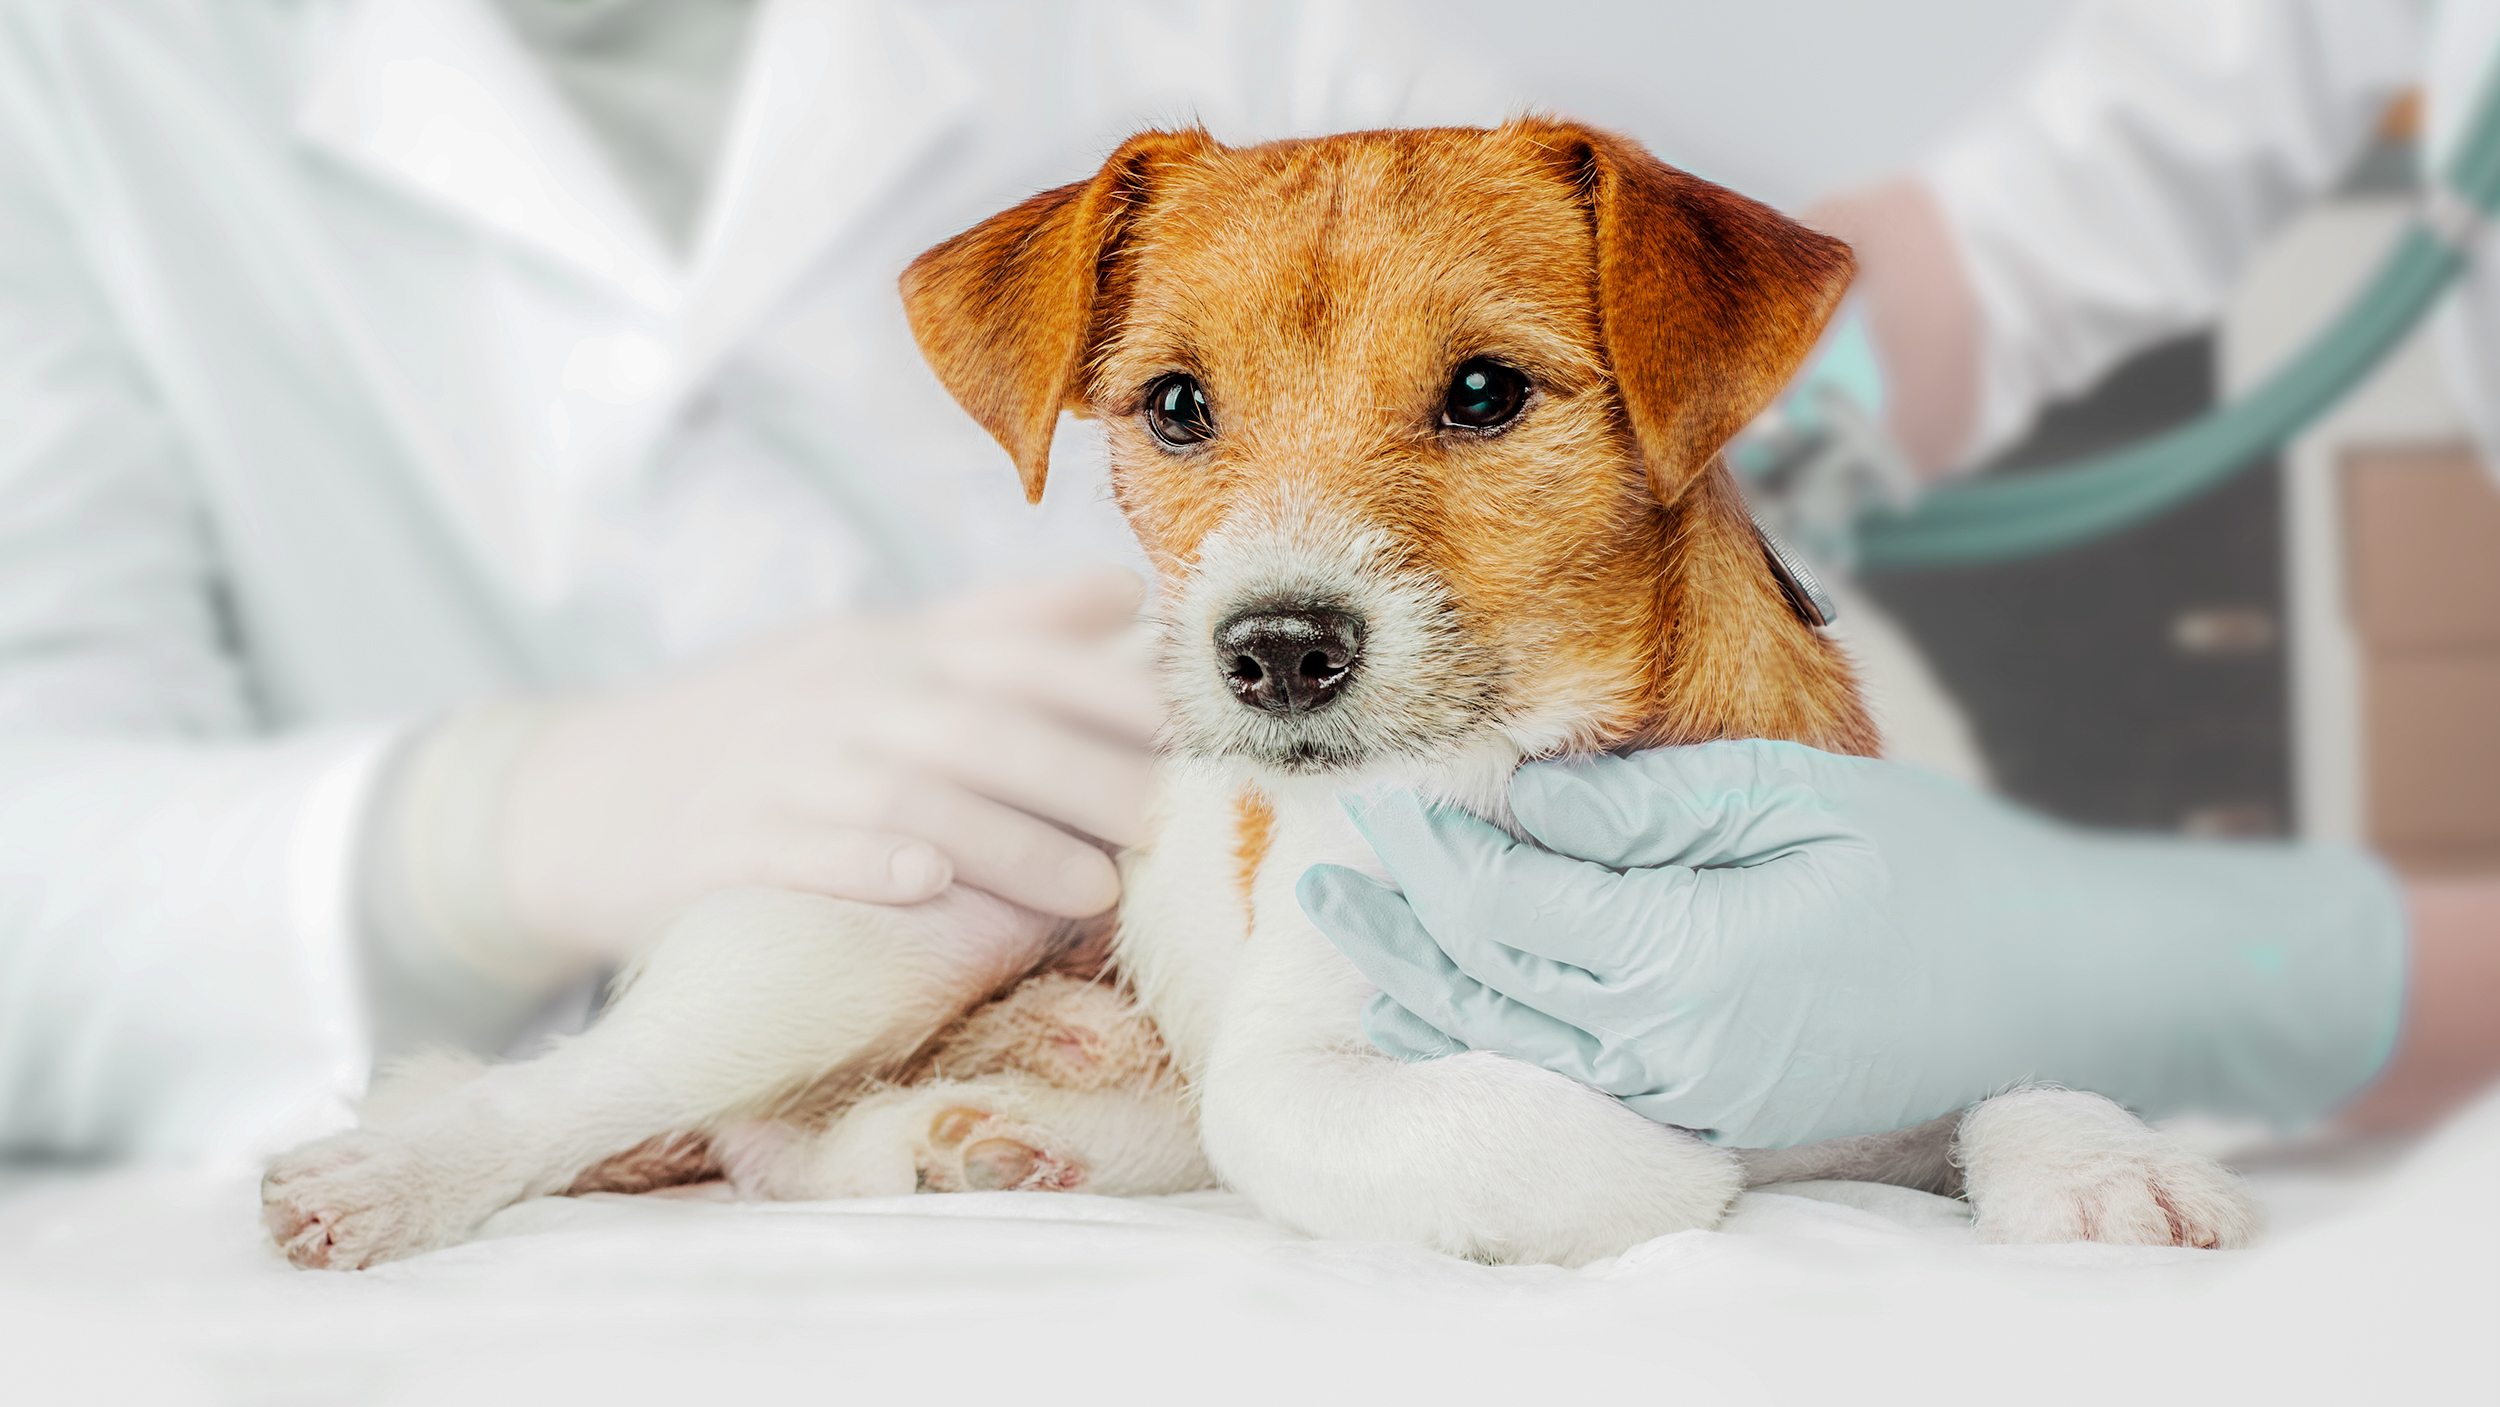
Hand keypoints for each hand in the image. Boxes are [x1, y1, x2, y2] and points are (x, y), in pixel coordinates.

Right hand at [503, 568, 1160, 958]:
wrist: (574, 797)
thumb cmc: (754, 732)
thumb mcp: (868, 658)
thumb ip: (997, 627)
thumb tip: (1124, 594)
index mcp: (885, 650)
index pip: (1011, 653)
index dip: (1105, 686)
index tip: (1188, 730)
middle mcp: (839, 696)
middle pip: (978, 724)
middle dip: (1084, 773)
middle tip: (1170, 828)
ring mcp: (778, 770)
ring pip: (907, 795)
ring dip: (1007, 840)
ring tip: (1093, 892)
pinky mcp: (723, 846)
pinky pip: (802, 851)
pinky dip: (866, 865)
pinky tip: (928, 888)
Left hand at [1298, 740, 2406, 1148]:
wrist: (2068, 986)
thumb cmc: (1944, 871)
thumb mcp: (1793, 800)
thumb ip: (1642, 807)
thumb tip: (1520, 799)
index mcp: (1682, 961)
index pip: (1503, 906)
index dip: (1428, 854)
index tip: (1380, 800)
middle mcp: (1668, 1047)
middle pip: (1489, 984)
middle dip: (1399, 929)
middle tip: (1319, 878)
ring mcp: (1692, 1093)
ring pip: (1521, 1042)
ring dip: (1431, 989)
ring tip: (1360, 946)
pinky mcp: (1718, 1111)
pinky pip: (1578, 1074)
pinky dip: (1504, 1035)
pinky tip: (1466, 1008)